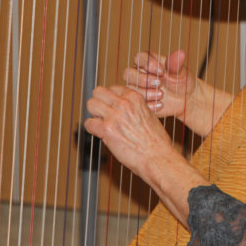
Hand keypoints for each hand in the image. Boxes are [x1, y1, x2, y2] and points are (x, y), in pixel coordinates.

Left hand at [84, 84, 209, 227]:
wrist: (157, 157)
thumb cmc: (157, 141)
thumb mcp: (149, 114)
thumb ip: (136, 107)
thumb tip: (125, 108)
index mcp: (135, 97)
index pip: (113, 88)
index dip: (111, 98)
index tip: (112, 106)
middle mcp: (124, 103)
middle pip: (98, 92)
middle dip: (99, 101)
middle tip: (102, 113)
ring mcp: (114, 115)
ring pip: (91, 104)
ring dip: (93, 114)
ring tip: (100, 122)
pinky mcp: (106, 130)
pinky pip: (89, 123)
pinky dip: (92, 129)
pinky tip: (100, 134)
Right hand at [123, 50, 195, 119]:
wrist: (185, 99)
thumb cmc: (182, 81)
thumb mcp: (181, 72)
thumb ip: (176, 63)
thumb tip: (181, 53)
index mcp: (148, 60)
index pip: (139, 58)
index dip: (148, 64)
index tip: (162, 71)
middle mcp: (139, 72)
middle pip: (129, 73)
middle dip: (144, 80)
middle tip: (160, 84)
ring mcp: (137, 87)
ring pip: (131, 88)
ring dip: (146, 93)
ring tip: (162, 94)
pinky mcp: (139, 100)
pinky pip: (135, 103)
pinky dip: (148, 104)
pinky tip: (160, 105)